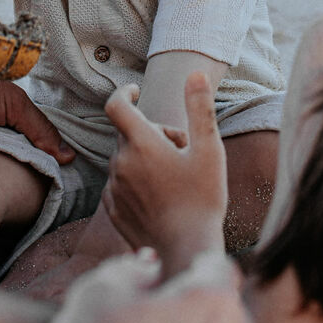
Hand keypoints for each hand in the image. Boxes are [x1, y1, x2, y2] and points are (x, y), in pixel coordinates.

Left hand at [102, 73, 226, 273]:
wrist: (186, 249)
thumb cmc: (202, 199)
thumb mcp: (209, 150)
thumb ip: (200, 109)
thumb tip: (196, 74)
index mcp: (141, 144)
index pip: (116, 105)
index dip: (124, 93)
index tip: (136, 91)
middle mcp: (121, 163)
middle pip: (128, 133)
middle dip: (151, 132)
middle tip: (182, 148)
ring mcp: (114, 187)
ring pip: (125, 158)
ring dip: (144, 157)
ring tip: (175, 177)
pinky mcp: (113, 208)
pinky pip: (119, 182)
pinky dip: (135, 180)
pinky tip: (161, 195)